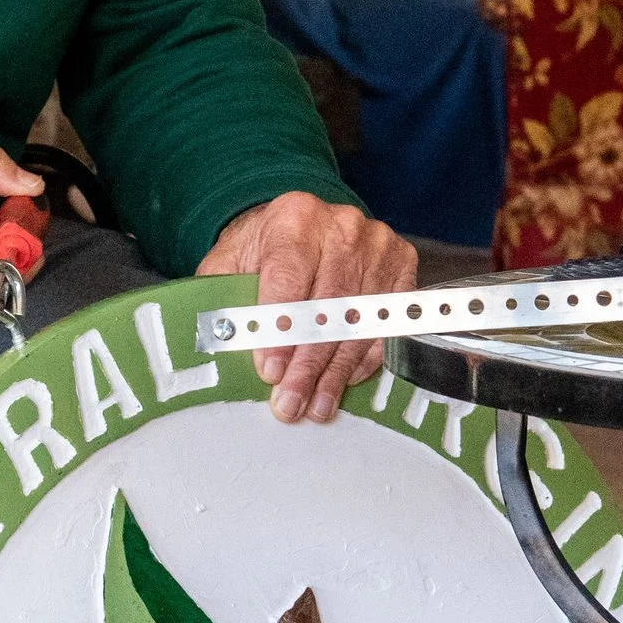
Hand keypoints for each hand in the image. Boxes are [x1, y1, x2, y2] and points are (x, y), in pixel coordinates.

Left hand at [196, 194, 416, 423]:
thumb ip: (222, 295)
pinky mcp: (401, 268)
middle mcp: (342, 226)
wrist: (303, 227)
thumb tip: (221, 340)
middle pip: (328, 307)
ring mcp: (377, 246)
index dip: (280, 330)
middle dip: (306, 364)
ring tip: (315, 404)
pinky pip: (384, 325)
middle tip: (290, 401)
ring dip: (335, 371)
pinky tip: (341, 382)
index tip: (270, 371)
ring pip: (358, 322)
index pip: (289, 278)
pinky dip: (363, 360)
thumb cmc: (265, 249)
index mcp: (295, 217)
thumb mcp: (230, 260)